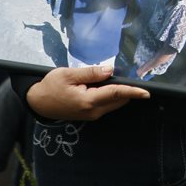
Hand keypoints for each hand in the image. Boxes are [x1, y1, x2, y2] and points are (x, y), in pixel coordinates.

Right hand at [26, 65, 148, 120]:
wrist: (38, 102)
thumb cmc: (51, 86)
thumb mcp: (68, 74)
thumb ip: (91, 73)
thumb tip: (110, 70)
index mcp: (88, 100)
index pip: (116, 94)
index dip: (133, 92)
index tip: (146, 92)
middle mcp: (93, 111)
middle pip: (118, 100)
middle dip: (127, 90)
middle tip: (129, 76)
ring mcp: (92, 115)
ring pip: (113, 103)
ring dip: (118, 93)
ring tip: (112, 79)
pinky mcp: (90, 114)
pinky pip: (106, 105)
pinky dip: (111, 96)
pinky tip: (104, 86)